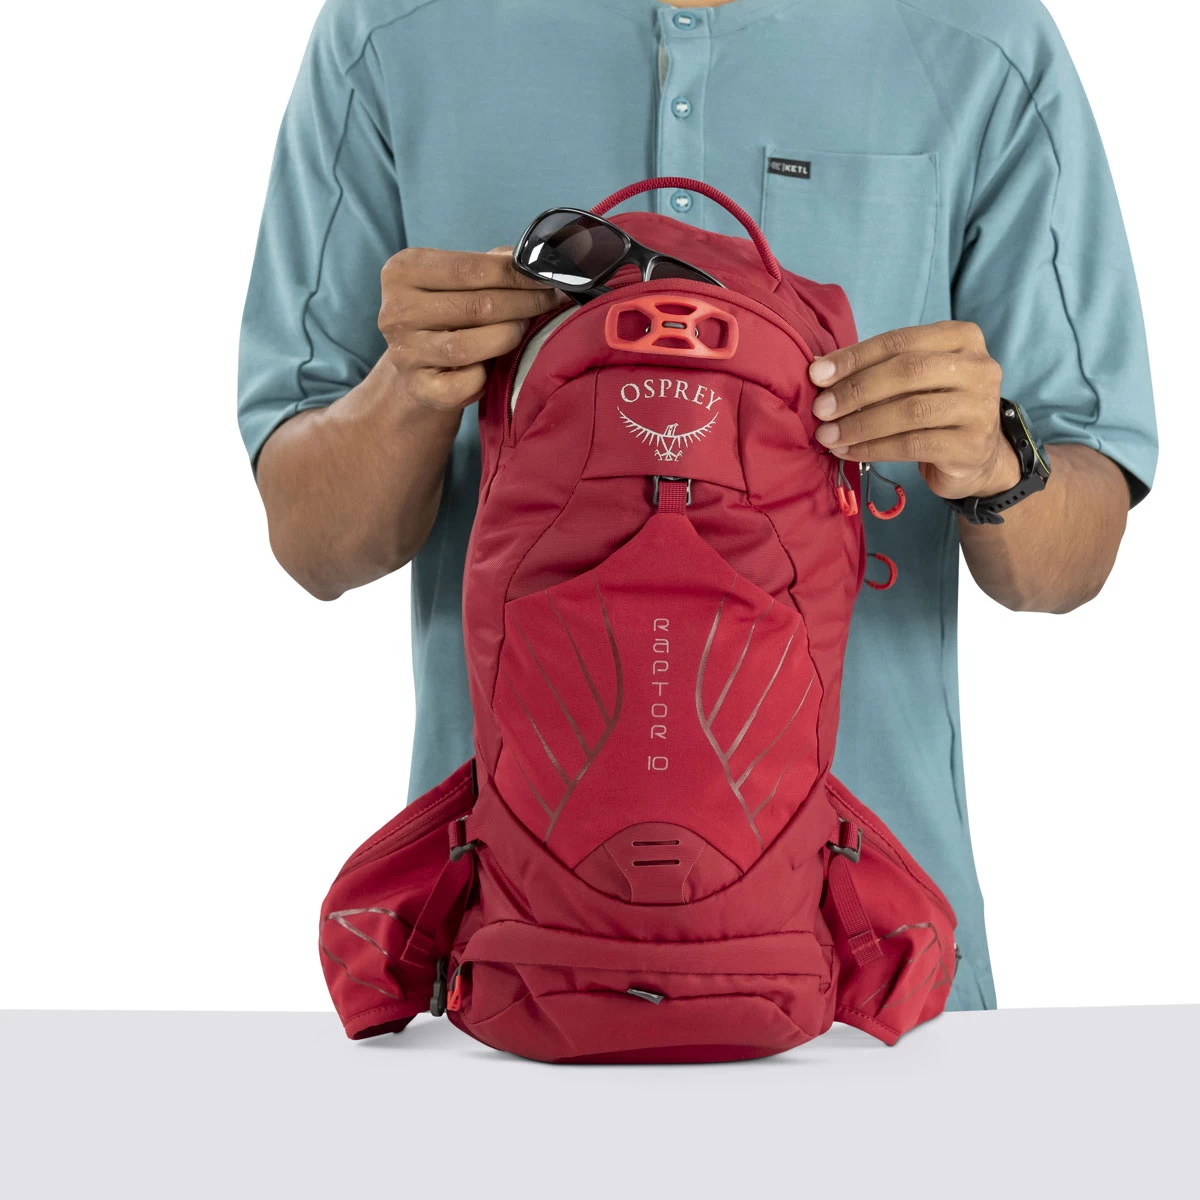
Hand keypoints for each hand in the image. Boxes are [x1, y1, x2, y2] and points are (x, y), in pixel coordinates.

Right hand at [378, 245, 564, 413]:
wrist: (419, 367)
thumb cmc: (449, 314)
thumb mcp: (460, 280)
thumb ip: (492, 264)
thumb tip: (537, 261)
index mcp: (402, 271)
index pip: (469, 268)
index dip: (516, 273)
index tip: (547, 276)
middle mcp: (396, 311)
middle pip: (476, 306)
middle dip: (523, 302)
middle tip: (549, 301)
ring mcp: (404, 352)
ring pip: (470, 346)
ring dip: (508, 336)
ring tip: (524, 329)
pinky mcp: (418, 388)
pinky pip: (466, 383)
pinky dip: (486, 376)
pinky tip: (493, 367)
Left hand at [808, 320, 1019, 499]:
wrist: (977, 458)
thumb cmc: (935, 409)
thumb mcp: (912, 380)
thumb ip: (874, 368)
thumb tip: (818, 365)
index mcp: (961, 338)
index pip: (899, 341)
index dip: (855, 357)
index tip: (817, 374)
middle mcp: (978, 367)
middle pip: (907, 371)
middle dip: (856, 390)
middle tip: (821, 408)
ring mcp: (979, 407)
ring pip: (910, 411)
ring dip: (860, 423)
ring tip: (827, 435)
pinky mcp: (971, 445)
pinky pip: (912, 445)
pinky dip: (874, 448)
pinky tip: (848, 451)